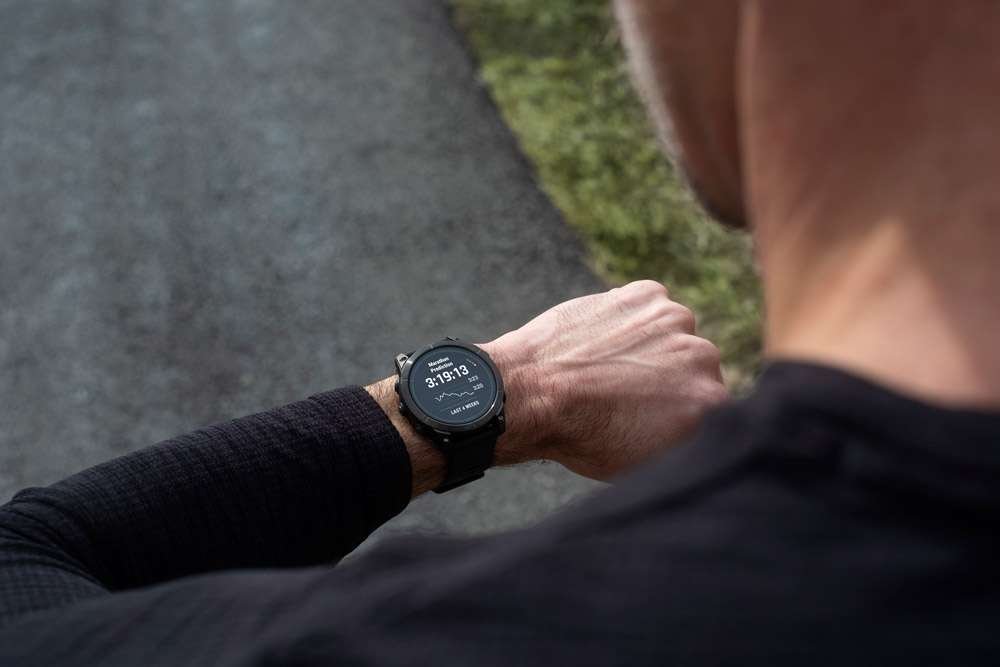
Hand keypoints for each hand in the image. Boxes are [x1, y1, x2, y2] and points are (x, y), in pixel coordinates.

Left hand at [483, 280, 726, 480]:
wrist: (532, 392)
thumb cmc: (583, 436)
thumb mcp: (645, 461)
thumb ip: (682, 438)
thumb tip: (691, 428)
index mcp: (711, 404)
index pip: (710, 405)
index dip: (679, 409)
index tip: (653, 412)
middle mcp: (703, 358)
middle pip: (696, 366)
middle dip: (669, 376)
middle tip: (626, 389)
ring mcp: (676, 320)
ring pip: (674, 332)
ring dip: (651, 343)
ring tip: (608, 364)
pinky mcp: (647, 294)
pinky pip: (649, 305)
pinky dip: (630, 317)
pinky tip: (600, 340)